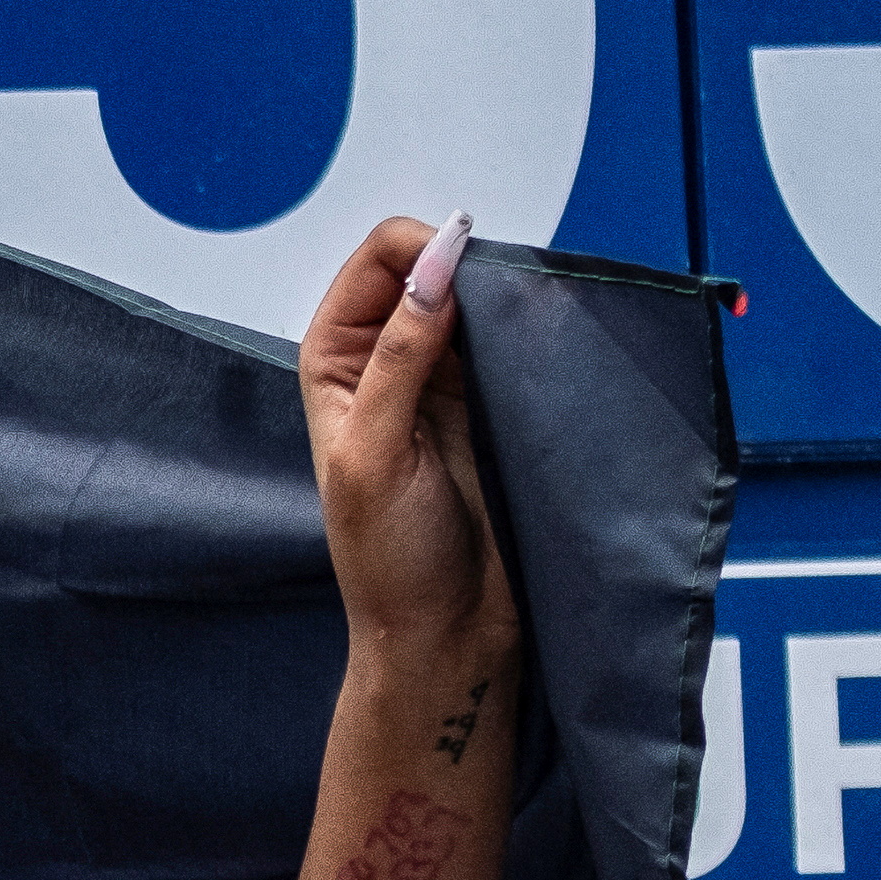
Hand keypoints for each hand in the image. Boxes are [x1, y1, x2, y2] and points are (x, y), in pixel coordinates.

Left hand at [299, 213, 522, 688]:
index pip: (378, 260)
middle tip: (506, 306)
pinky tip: (546, 345)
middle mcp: (385, 359)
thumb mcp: (376, 452)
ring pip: (477, 299)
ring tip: (528, 329)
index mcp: (334, 360)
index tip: (467, 274)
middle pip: (431, 267)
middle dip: (469, 268)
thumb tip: (433, 269)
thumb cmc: (391, 558)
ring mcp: (443, 377)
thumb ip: (401, 358)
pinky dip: (531, 330)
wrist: (446, 629)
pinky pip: (514, 340)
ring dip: (506, 299)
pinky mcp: (493, 401)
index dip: (422, 250)